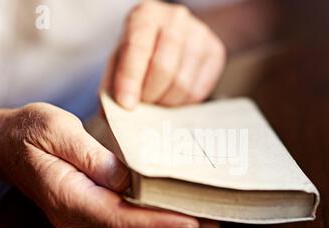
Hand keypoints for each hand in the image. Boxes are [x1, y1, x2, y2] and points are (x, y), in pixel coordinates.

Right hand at [0, 103, 219, 227]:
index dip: (159, 220)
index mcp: (69, 197)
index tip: (192, 221)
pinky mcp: (86, 203)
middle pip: (131, 223)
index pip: (122, 216)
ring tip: (199, 211)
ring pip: (129, 219)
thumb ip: (91, 155)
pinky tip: (167, 201)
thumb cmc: (27, 132)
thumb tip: (126, 176)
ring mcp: (81, 212)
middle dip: (171, 222)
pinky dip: (147, 207)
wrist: (4, 142)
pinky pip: (122, 210)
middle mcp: (77, 213)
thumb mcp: (56, 131)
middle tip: (212, 219)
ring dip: (163, 216)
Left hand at [102, 0, 225, 108]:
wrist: (172, 35)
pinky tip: (173, 97)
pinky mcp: (216, 51)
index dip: (130, 80)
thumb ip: (113, 83)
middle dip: (150, 95)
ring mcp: (200, 33)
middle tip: (143, 105)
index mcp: (146, 15)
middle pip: (164, 68)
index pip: (137, 48)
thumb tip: (113, 112)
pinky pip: (198, 91)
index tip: (126, 105)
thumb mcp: (119, 59)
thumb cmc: (140, 50)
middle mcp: (175, 18)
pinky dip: (183, 103)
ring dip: (166, 103)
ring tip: (157, 101)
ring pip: (183, 84)